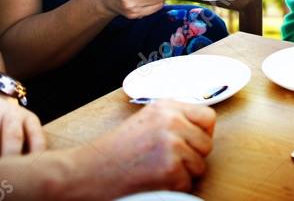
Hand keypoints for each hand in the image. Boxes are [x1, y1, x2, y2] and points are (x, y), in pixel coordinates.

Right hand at [75, 101, 214, 195]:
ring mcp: (172, 144)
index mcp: (166, 106)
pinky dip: (174, 187)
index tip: (191, 142)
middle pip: (206, 144)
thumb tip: (201, 127)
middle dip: (192, 156)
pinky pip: (187, 183)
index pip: (208, 117)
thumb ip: (173, 118)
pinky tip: (153, 181)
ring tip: (157, 170)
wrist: (86, 172)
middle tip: (168, 161)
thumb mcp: (145, 119)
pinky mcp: (169, 169)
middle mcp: (171, 121)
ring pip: (199, 165)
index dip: (202, 133)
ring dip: (183, 174)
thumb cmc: (113, 150)